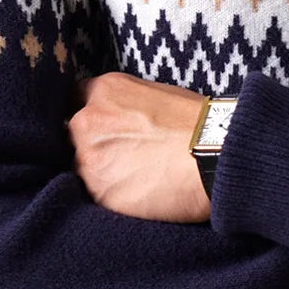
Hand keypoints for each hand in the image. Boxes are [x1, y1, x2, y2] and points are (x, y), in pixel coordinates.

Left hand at [67, 72, 211, 222]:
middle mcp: (87, 121)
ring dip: (101, 174)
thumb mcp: (159, 96)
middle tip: (123, 157)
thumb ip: (126, 105)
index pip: (74, 101)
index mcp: (104, 91)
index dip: (90, 117)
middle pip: (73, 137)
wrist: (216, 157)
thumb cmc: (199, 125)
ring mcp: (88, 159)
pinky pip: (95, 196)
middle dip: (93, 146)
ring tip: (135, 178)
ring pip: (82, 169)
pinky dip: (112, 197)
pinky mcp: (98, 193)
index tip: (102, 129)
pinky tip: (138, 193)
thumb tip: (122, 119)